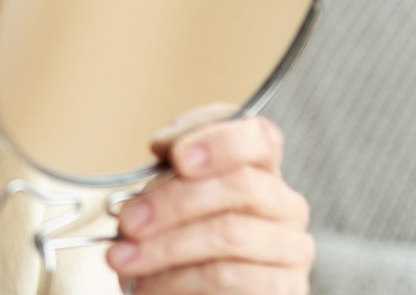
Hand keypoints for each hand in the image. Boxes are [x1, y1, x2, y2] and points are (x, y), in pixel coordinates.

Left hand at [106, 104, 313, 293]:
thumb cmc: (177, 240)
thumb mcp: (166, 198)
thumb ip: (169, 172)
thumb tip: (163, 149)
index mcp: (259, 168)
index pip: (258, 136)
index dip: (218, 140)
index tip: (176, 156)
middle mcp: (284, 203)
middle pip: (239, 185)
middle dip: (173, 202)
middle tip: (127, 221)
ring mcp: (291, 247)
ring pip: (230, 234)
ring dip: (166, 247)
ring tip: (124, 259)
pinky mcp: (283, 288)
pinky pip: (231, 278)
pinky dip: (180, 281)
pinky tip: (150, 286)